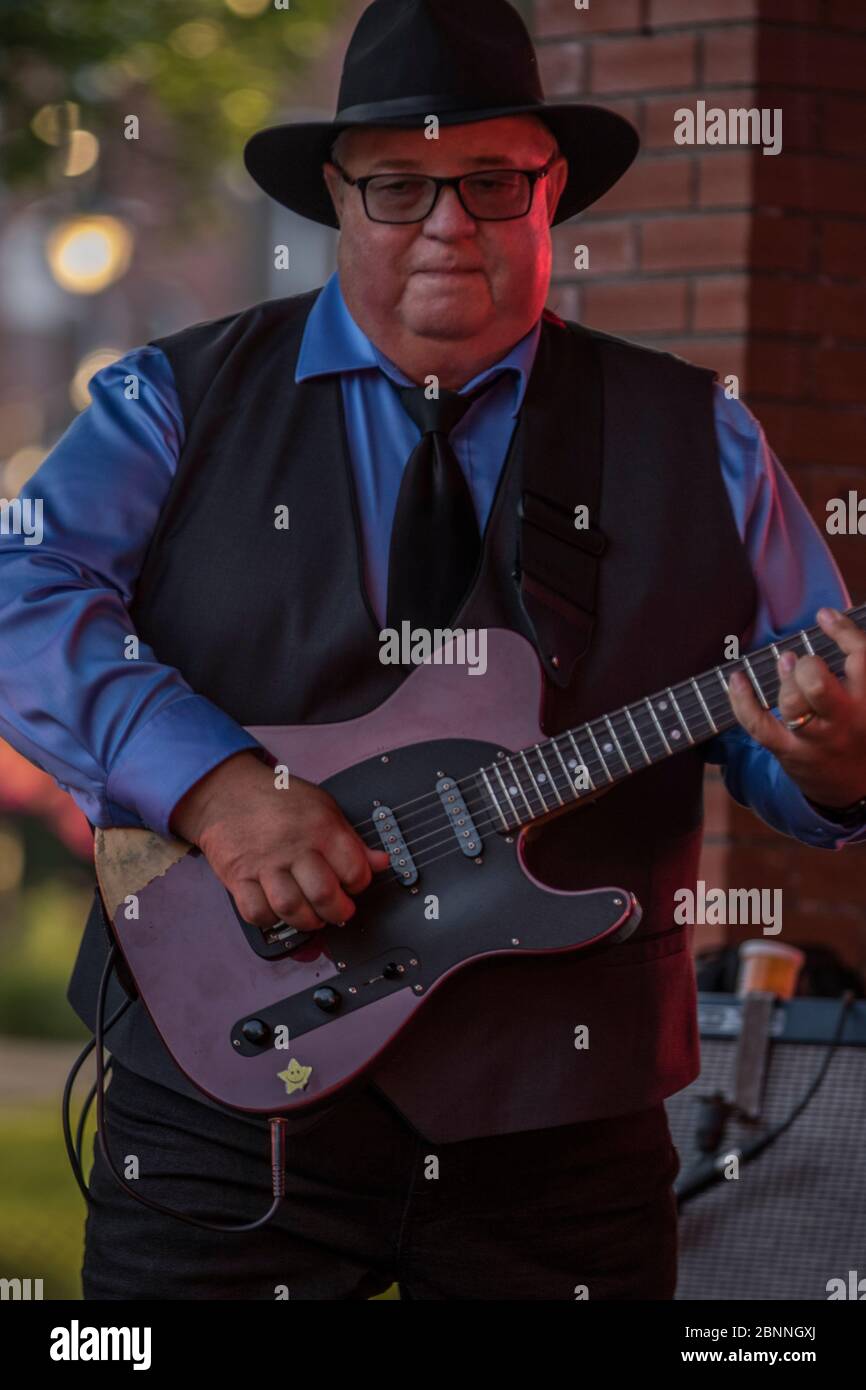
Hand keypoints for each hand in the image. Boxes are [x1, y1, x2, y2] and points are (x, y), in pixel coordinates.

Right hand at [169, 751, 390, 930]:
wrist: (228, 791)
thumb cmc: (277, 800)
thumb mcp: (324, 808)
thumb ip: (352, 840)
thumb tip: (381, 862)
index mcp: (321, 827)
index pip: (354, 870)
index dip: (359, 885)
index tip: (354, 887)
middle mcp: (293, 846)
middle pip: (324, 895)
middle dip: (338, 912)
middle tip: (338, 911)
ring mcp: (264, 863)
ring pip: (290, 908)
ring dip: (307, 921)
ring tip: (312, 916)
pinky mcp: (238, 876)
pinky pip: (256, 912)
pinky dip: (270, 919)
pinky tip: (278, 911)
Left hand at [727, 607, 865, 807]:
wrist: (853, 787)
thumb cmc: (859, 729)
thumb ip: (856, 666)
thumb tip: (828, 617)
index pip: (861, 658)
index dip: (843, 631)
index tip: (825, 616)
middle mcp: (845, 721)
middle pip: (819, 686)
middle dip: (807, 665)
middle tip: (806, 662)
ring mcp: (816, 739)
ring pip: (792, 705)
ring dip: (783, 678)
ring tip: (786, 662)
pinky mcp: (789, 752)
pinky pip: (759, 725)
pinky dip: (741, 700)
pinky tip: (736, 679)